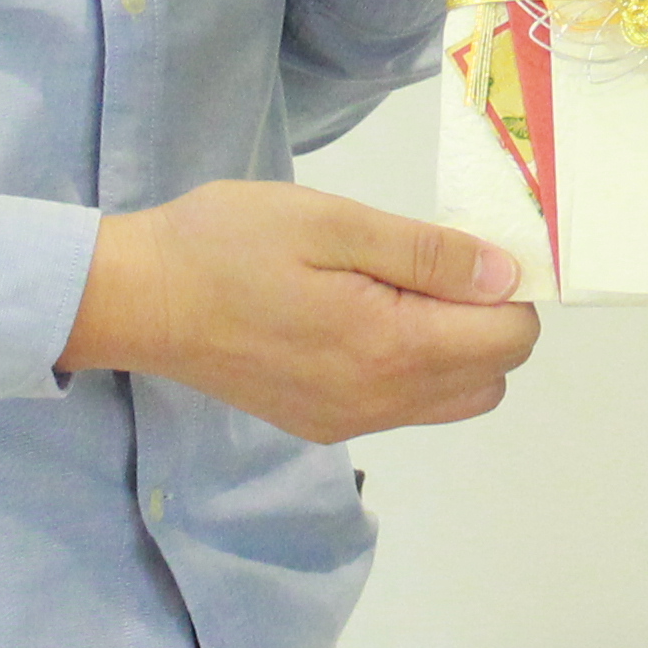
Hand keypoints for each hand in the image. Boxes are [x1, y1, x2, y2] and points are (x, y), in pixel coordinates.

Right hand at [65, 180, 541, 441]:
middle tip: (432, 265)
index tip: (470, 248)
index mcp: (389, 350)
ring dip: (453, 348)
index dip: (508, 289)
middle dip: (487, 321)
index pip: (509, 339)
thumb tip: (505, 277)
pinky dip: (410, 367)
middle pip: (492, 376)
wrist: (137, 298)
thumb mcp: (332, 223)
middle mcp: (379, 403)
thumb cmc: (229, 243)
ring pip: (452, 398)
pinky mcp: (320, 424)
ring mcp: (348, 422)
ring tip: (397, 289)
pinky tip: (362, 317)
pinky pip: (402, 407)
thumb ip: (426, 254)